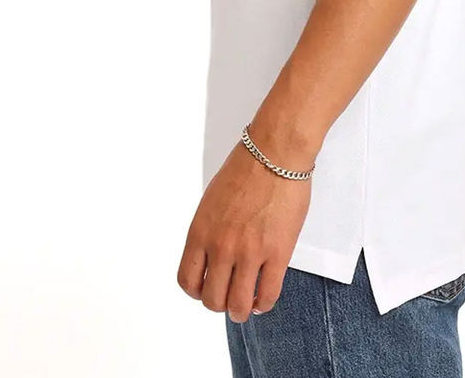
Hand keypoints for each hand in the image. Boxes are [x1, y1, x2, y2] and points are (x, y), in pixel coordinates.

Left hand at [176, 136, 311, 321]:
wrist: (275, 153)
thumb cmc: (245, 169)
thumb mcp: (212, 201)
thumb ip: (209, 231)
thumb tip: (214, 256)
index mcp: (200, 231)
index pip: (187, 280)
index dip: (197, 291)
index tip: (207, 288)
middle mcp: (220, 246)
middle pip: (211, 299)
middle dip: (219, 303)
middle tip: (229, 298)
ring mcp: (249, 252)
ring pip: (238, 305)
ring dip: (240, 311)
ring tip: (246, 306)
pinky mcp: (278, 253)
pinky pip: (268, 294)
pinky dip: (264, 303)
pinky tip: (264, 297)